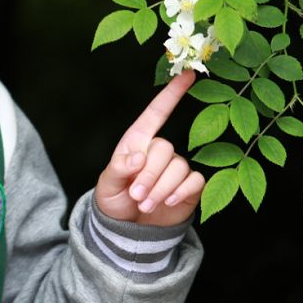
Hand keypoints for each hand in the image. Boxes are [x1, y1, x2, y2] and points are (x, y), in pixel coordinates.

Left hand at [94, 69, 204, 225]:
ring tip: (145, 204)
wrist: (128, 229)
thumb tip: (137, 158)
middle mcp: (159, 150)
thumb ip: (118, 168)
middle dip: (149, 176)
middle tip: (136, 196)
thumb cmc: (114, 199)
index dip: (171, 94)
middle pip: (165, 149)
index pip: (156, 113)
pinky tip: (168, 203)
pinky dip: (181, 192)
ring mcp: (176, 167)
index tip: (186, 73)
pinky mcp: (190, 186)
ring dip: (161, 188)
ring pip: (180, 167)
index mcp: (137, 142)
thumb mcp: (106, 184)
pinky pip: (196, 180)